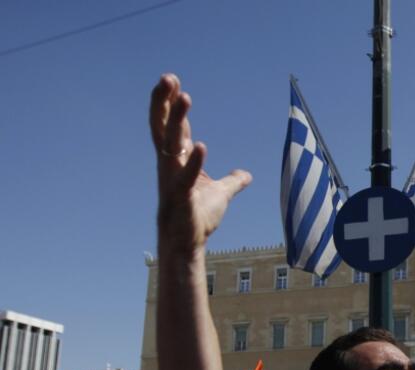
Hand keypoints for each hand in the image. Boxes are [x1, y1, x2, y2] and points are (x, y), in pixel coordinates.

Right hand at [149, 74, 251, 255]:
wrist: (187, 243)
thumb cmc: (198, 216)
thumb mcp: (221, 194)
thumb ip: (232, 181)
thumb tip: (246, 174)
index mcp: (178, 160)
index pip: (174, 126)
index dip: (172, 105)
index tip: (173, 82)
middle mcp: (170, 165)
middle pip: (164, 127)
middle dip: (164, 102)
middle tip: (168, 77)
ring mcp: (172, 180)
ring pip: (171, 144)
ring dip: (177, 120)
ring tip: (185, 97)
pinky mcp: (180, 198)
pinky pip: (185, 178)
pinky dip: (194, 163)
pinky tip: (201, 146)